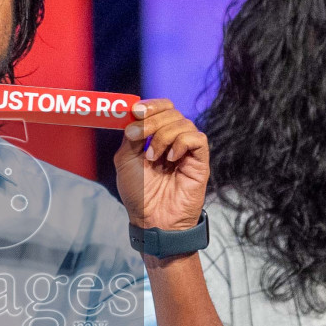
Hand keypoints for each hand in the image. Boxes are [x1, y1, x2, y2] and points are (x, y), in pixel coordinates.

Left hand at [114, 98, 207, 230]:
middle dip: (152, 120)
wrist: (152, 220)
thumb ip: (130, 136)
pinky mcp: (200, 161)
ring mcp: (187, 150)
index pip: (161, 108)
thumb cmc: (139, 194)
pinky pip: (197, 138)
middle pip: (172, 111)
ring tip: (153, 157)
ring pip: (183, 123)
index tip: (136, 111)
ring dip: (162, 136)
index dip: (151, 105)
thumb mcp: (125, 161)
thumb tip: (135, 115)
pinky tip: (170, 159)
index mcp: (157, 137)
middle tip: (138, 136)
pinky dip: (181, 143)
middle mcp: (174, 140)